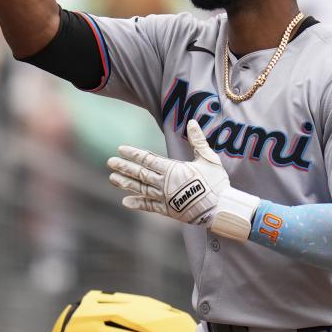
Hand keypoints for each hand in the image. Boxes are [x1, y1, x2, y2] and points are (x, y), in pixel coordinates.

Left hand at [107, 120, 229, 226]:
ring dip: (126, 184)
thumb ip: (198, 140)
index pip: (148, 159)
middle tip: (110, 162)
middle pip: (139, 173)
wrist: (221, 209)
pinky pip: (149, 206)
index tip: (121, 148)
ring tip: (112, 179)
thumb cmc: (216, 183)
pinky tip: (125, 202)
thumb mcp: (209, 158)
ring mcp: (164, 198)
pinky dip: (137, 204)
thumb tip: (192, 122)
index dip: (133, 153)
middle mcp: (164, 183)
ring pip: (140, 189)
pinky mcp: (168, 210)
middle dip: (124, 167)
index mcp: (172, 169)